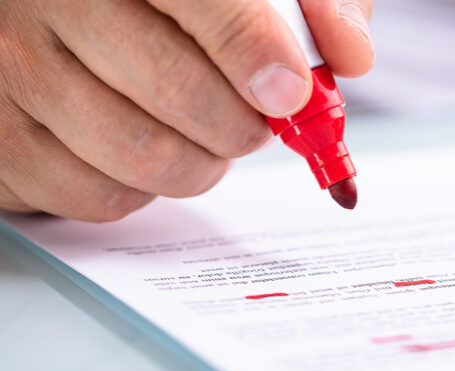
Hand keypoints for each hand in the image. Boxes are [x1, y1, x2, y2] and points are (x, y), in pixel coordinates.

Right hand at [0, 0, 373, 220]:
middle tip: (255, 123)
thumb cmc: (167, 5)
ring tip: (204, 137)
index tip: (292, 92)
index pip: (206, 1)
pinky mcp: (6, 144)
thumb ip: (311, 2)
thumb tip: (350, 56)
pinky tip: (146, 148)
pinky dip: (146, 189)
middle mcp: (50, 3)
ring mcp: (16, 74)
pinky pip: (102, 197)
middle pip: (175, 90)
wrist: (63, 18)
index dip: (257, 51)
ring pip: (143, 156)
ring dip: (201, 164)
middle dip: (240, 126)